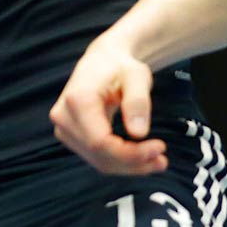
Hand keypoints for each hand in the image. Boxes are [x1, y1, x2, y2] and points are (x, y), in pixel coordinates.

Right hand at [49, 37, 167, 174]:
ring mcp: (64, 128)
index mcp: (77, 100)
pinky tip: (141, 158)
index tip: (159, 148)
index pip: (100, 142)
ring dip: (129, 166)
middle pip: (99, 155)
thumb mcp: (136, 76)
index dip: (130, 153)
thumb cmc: (120, 66)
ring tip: (157, 161)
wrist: (103, 60)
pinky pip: (96, 157)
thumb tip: (138, 133)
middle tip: (162, 159)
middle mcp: (64, 116)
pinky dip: (121, 161)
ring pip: (98, 161)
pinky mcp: (71, 136)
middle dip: (133, 162)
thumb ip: (137, 102)